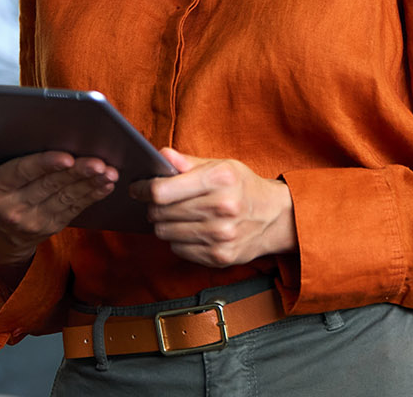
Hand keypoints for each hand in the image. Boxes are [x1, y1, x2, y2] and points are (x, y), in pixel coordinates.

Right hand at [0, 150, 116, 281]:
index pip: (20, 173)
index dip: (45, 164)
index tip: (66, 156)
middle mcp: (12, 209)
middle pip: (50, 186)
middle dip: (77, 172)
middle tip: (99, 160)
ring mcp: (33, 221)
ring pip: (66, 198)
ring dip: (91, 184)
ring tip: (110, 171)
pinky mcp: (50, 227)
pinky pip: (74, 210)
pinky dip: (92, 195)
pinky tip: (106, 183)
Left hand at [130, 148, 296, 267]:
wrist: (275, 217)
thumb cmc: (243, 187)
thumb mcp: (221, 166)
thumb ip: (188, 162)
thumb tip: (161, 156)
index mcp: (220, 179)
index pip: (163, 190)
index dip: (143, 189)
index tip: (137, 188)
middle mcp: (222, 208)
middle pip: (161, 213)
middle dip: (153, 206)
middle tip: (158, 201)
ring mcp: (220, 236)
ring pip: (165, 232)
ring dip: (165, 223)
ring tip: (177, 214)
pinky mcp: (219, 257)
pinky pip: (178, 249)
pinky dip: (178, 239)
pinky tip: (192, 229)